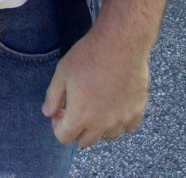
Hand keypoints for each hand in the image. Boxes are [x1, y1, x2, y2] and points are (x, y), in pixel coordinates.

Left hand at [42, 24, 148, 146]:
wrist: (120, 43)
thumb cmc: (89, 56)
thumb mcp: (62, 72)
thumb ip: (52, 96)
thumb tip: (48, 113)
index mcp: (80, 117)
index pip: (64, 137)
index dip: (58, 125)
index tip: (60, 111)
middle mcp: (101, 125)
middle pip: (85, 141)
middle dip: (77, 129)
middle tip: (78, 108)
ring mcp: (121, 120)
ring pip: (107, 136)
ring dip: (100, 127)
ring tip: (98, 106)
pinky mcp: (137, 111)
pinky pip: (128, 127)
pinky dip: (121, 121)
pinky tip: (116, 105)